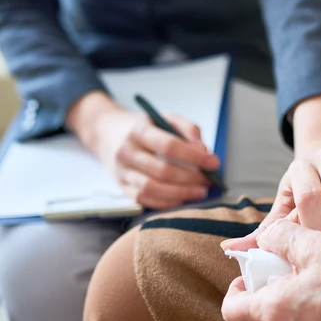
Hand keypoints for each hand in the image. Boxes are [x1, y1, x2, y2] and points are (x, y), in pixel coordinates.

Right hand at [67, 91, 219, 208]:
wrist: (106, 133)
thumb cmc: (142, 126)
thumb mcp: (164, 117)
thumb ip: (187, 128)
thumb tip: (203, 150)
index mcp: (138, 130)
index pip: (169, 145)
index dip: (194, 156)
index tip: (213, 162)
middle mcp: (126, 152)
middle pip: (162, 170)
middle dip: (191, 178)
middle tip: (209, 180)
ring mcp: (122, 171)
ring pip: (152, 188)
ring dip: (181, 193)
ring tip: (199, 192)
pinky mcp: (122, 187)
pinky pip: (145, 200)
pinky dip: (167, 202)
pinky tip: (182, 198)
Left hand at [221, 219, 320, 320]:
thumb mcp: (314, 244)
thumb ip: (280, 236)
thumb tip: (266, 237)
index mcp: (275, 310)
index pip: (233, 311)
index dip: (237, 290)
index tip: (254, 276)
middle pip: (261, 320)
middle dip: (269, 297)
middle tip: (289, 275)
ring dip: (291, 311)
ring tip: (313, 286)